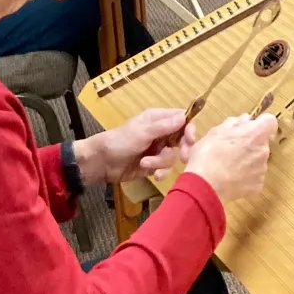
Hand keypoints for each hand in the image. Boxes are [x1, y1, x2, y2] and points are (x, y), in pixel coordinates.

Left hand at [73, 108, 196, 184]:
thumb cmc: (120, 141)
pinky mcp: (154, 165)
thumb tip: (184, 118)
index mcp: (158, 119)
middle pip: (182, 140)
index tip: (191, 140)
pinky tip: (153, 175)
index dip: (189, 129)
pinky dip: (161, 172)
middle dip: (182, 149)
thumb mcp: (142, 132)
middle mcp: (161, 133)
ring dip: (161, 162)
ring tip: (146, 163)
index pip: (182, 120)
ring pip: (173, 156)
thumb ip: (163, 126)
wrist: (103, 162)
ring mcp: (158, 150)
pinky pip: (166, 169)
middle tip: (183, 157)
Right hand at [185, 113, 277, 201]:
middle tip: (231, 148)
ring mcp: (262, 169)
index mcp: (255, 133)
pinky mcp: (257, 185)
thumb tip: (245, 119)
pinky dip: (244, 176)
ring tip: (228, 165)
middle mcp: (263, 150)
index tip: (248, 126)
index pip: (269, 121)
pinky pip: (253, 176)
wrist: (206, 185)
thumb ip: (234, 123)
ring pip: (257, 160)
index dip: (259, 122)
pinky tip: (230, 178)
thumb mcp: (216, 132)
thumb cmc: (208, 154)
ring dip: (247, 160)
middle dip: (249, 142)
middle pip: (261, 142)